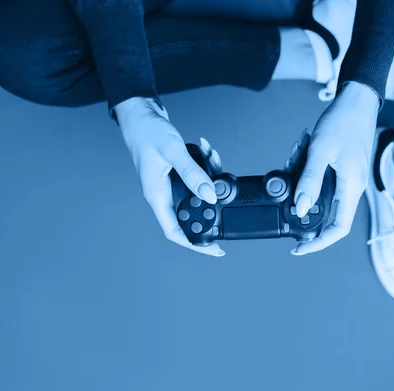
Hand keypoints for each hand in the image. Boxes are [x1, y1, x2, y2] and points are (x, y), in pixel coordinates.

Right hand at [115, 97, 224, 256]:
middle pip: (191, 214)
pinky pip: (197, 177)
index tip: (215, 249)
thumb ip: (192, 174)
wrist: (139, 113)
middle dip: (210, 207)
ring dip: (210, 178)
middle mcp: (163, 194)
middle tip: (227, 198)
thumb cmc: (147, 131)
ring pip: (197, 193)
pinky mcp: (176, 173)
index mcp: (157, 196)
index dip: (195, 244)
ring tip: (214, 159)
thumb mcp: (172, 152)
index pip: (176, 232)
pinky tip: (208, 150)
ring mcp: (170, 184)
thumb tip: (210, 196)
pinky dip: (206, 165)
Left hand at [290, 82, 379, 254]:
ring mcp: (348, 179)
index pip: (338, 228)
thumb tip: (301, 209)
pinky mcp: (343, 170)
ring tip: (294, 158)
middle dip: (304, 209)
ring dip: (303, 184)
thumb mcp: (320, 151)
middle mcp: (352, 187)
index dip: (319, 243)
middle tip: (287, 195)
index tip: (299, 248)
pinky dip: (306, 171)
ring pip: (321, 196)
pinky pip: (322, 180)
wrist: (358, 101)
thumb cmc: (343, 123)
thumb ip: (309, 181)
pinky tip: (299, 153)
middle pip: (328, 215)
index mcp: (351, 187)